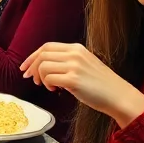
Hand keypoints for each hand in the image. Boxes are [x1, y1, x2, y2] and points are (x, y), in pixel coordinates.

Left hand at [20, 43, 143, 126]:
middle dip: (31, 67)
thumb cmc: (101, 84)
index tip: (25, 67)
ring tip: (48, 86)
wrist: (119, 95)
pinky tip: (56, 90)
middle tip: (30, 79)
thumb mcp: (84, 64)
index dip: (32, 56)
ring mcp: (74, 66)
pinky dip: (48, 85)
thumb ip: (67, 61)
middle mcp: (75, 54)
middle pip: (42, 54)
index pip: (46, 46)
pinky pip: (49, 78)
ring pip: (43, 66)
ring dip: (40, 78)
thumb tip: (42, 66)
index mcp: (77, 48)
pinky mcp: (73, 79)